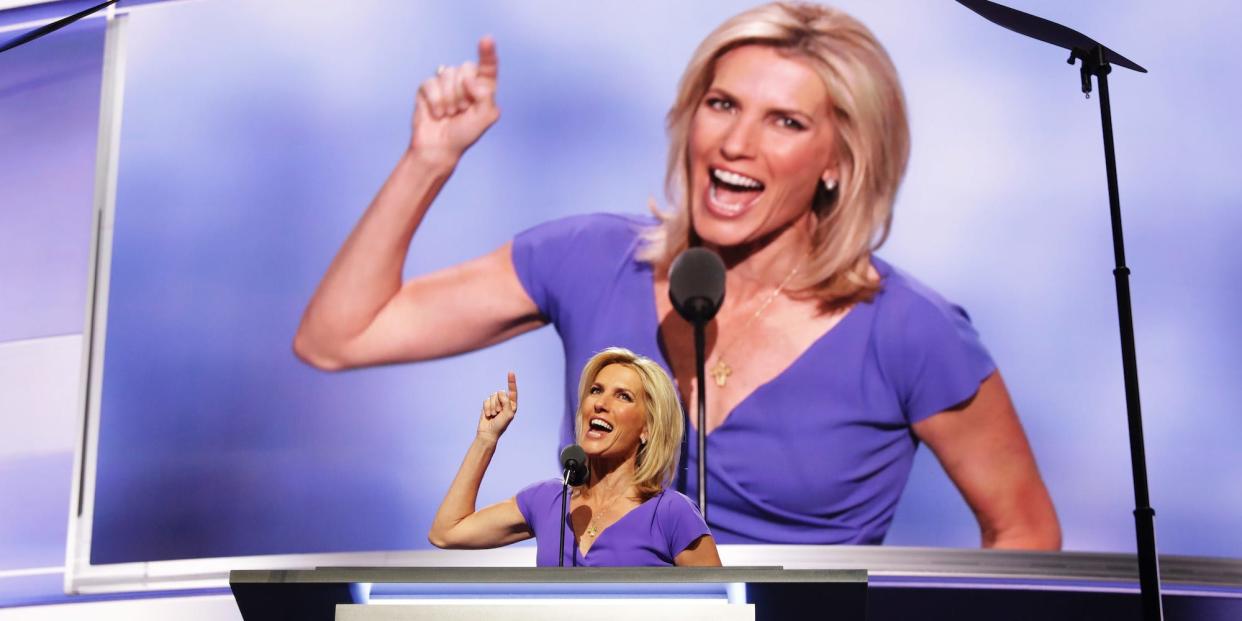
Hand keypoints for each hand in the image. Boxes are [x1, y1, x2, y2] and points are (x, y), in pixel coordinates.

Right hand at [411, 36, 499, 161]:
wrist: (438, 148)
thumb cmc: (464, 134)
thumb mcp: (485, 117)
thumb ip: (486, 95)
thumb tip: (469, 79)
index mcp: (483, 87)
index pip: (488, 66)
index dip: (487, 53)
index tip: (486, 39)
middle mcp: (465, 81)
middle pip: (465, 67)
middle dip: (463, 92)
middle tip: (461, 110)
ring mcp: (445, 82)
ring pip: (447, 74)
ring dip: (449, 99)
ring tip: (449, 113)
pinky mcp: (427, 87)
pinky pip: (431, 82)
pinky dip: (435, 101)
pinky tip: (437, 114)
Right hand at [477, 371, 517, 440]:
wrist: (488, 433)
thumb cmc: (500, 425)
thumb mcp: (508, 414)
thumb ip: (507, 402)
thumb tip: (500, 392)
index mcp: (512, 405)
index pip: (512, 391)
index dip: (511, 382)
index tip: (510, 372)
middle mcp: (504, 402)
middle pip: (500, 393)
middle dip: (498, 403)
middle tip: (498, 414)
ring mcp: (495, 403)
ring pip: (493, 396)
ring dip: (492, 406)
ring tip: (493, 415)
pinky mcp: (487, 405)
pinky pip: (486, 400)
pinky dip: (486, 408)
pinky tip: (488, 415)